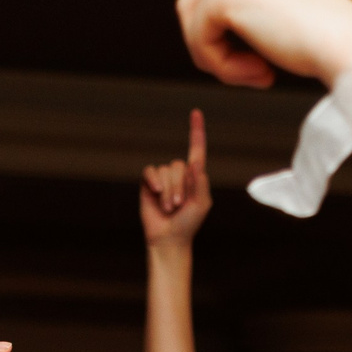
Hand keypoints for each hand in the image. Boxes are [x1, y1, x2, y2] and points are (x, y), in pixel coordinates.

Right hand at [139, 110, 214, 246]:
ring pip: (165, 171)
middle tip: (178, 206)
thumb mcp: (202, 204)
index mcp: (195, 176)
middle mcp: (179, 174)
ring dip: (168, 191)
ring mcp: (163, 178)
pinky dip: (154, 181)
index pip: (196, 149)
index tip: (196, 112)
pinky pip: (150, 172)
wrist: (168, 238)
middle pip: (179, 165)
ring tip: (168, 207)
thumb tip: (195, 163)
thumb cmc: (188, 223)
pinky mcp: (148, 183)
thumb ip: (200, 183)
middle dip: (179, 187)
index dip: (196, 131)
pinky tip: (156, 192)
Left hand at [148, 0, 351, 89]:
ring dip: (219, 60)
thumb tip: (216, 42)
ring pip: (193, 23)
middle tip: (249, 73)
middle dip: (209, 45)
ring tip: (259, 73)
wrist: (349, 47)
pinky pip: (199, 39)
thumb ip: (253, 15)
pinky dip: (223, 67)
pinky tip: (259, 72)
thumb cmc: (331, 44)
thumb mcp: (289, 19)